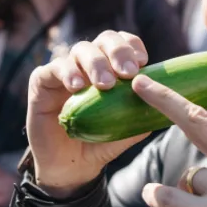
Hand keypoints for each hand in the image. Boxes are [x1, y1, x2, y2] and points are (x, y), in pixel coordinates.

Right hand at [27, 31, 150, 196]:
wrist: (73, 166)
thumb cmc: (102, 142)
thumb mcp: (128, 129)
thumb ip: (142, 113)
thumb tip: (164, 101)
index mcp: (112, 68)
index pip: (124, 42)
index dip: (132, 46)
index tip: (142, 62)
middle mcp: (90, 63)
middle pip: (105, 40)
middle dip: (118, 52)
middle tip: (128, 72)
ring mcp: (65, 70)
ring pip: (81, 50)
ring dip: (96, 64)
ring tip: (105, 84)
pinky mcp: (42, 81)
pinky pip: (53, 67)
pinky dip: (67, 73)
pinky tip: (77, 87)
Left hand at [135, 76, 206, 206]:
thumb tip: (195, 169)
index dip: (182, 104)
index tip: (158, 87)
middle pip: (197, 125)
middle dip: (166, 101)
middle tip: (143, 84)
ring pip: (188, 179)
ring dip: (191, 198)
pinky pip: (169, 197)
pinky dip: (159, 198)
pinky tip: (159, 200)